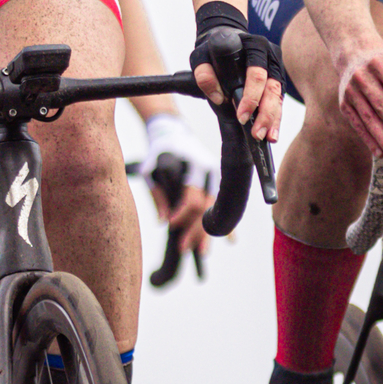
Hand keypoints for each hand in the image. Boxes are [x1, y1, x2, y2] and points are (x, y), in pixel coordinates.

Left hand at [141, 110, 217, 265]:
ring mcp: (215, 177)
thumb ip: (157, 195)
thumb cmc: (159, 152)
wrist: (173, 132)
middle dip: (195, 230)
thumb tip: (163, 221)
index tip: (171, 225)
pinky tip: (231, 240)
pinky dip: (227, 223)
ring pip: (214, 209)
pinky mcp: (217, 181)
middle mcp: (208, 173)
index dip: (182, 214)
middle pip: (205, 208)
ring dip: (208, 232)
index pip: (191, 198)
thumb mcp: (151, 170)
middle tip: (184, 248)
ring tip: (202, 251)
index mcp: (192, 168)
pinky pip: (222, 205)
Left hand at [188, 6, 283, 142]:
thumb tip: (219, 98)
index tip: (241, 115)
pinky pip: (278, 100)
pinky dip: (275, 118)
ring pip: (278, 95)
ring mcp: (275, 67)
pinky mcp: (277, 79)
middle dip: (264, 112)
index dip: (251, 95)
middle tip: (256, 132)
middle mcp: (269, 55)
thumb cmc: (214, 49)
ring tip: (266, 136)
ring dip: (273, 118)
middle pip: (271, 87)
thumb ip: (204, 75)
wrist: (225, 38)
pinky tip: (272, 133)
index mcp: (254, 46)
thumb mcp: (201, 57)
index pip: (256, 72)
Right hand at [331, 33, 382, 157]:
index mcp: (381, 63)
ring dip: (381, 136)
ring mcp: (351, 91)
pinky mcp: (345, 104)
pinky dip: (369, 139)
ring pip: (368, 117)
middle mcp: (363, 76)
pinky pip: (357, 124)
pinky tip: (379, 151)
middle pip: (382, 104)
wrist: (354, 56)